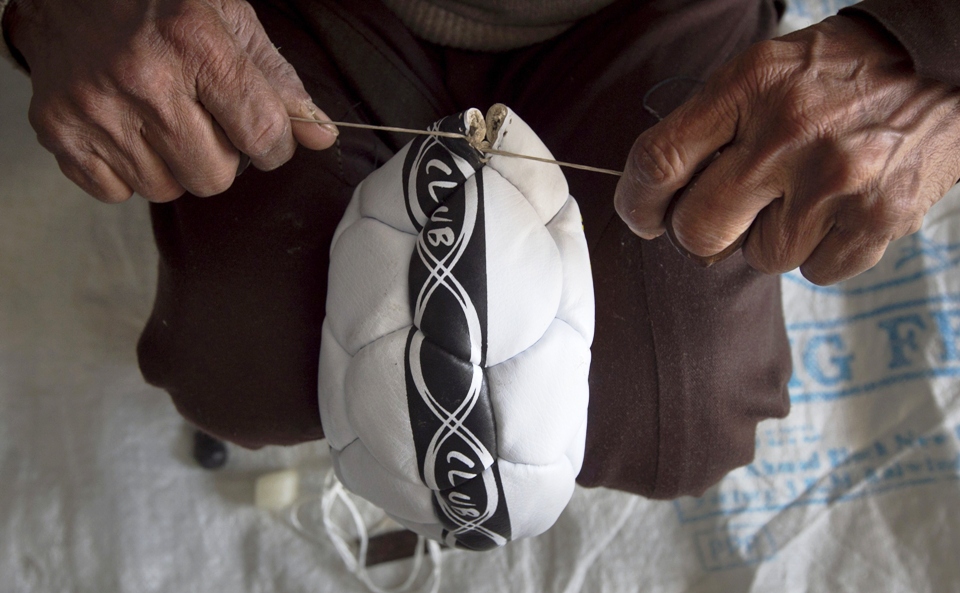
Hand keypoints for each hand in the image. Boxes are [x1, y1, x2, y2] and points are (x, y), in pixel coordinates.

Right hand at [4, 0, 337, 202]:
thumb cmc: (157, 2)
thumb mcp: (229, 20)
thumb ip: (279, 82)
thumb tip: (322, 135)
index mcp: (195, 43)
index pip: (263, 133)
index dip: (275, 145)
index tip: (266, 137)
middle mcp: (144, 78)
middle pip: (214, 177)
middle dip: (222, 158)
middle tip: (204, 121)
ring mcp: (96, 108)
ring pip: (167, 189)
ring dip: (175, 165)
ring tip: (162, 120)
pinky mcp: (59, 130)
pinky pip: (117, 193)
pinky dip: (128, 171)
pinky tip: (127, 129)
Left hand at [615, 15, 959, 284]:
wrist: (943, 62)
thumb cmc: (836, 74)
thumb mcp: (762, 72)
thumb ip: (708, 127)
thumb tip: (658, 199)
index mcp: (749, 86)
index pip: (659, 162)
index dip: (637, 203)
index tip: (643, 216)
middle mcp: (789, 134)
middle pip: (698, 231)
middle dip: (701, 233)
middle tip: (726, 212)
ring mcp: (836, 181)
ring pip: (760, 258)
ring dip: (771, 237)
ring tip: (806, 192)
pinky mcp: (879, 219)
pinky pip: (815, 272)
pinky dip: (821, 251)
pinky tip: (841, 207)